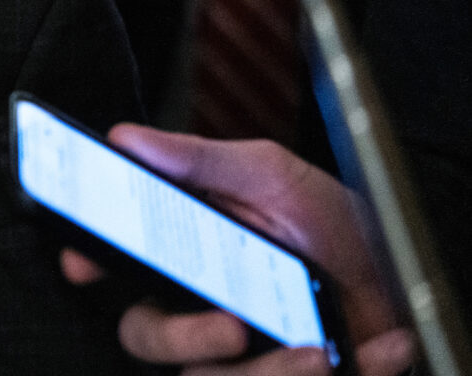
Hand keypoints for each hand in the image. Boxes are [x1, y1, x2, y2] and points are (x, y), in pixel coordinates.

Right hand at [59, 124, 416, 374]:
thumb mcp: (268, 174)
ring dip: (269, 373)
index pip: (119, 267)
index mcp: (186, 256)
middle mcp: (202, 309)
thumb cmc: (329, 221)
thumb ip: (199, 159)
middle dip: (182, 338)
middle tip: (229, 325)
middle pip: (149, 337)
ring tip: (316, 353)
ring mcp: (244, 356)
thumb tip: (128, 138)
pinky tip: (371, 349)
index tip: (85, 264)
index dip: (90, 264)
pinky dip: (335, 375)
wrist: (405, 268)